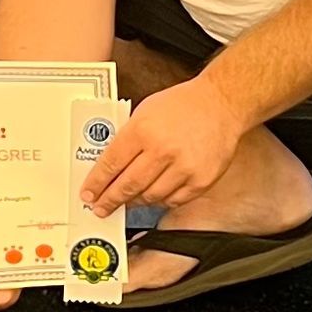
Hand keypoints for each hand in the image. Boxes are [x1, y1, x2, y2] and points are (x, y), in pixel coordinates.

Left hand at [80, 77, 244, 215]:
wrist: (222, 104)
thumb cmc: (184, 105)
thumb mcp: (146, 111)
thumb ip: (128, 137)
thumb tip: (110, 165)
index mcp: (143, 130)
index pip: (111, 164)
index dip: (96, 183)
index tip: (88, 194)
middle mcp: (163, 150)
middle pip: (127, 185)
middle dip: (109, 200)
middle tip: (100, 207)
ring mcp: (183, 168)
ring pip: (149, 196)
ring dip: (133, 202)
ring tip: (125, 203)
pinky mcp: (200, 180)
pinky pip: (172, 200)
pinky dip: (159, 201)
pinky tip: (151, 197)